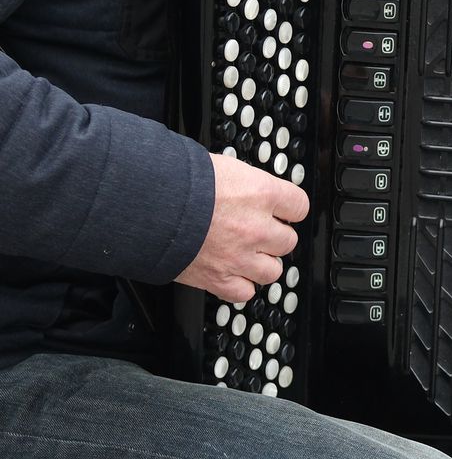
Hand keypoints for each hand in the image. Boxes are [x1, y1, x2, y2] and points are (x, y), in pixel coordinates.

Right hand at [175, 153, 308, 303]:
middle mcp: (257, 228)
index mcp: (261, 194)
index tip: (282, 210)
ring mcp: (240, 257)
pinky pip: (245, 292)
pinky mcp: (218, 279)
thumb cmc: (176, 181)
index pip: (299, 207)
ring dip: (262, 263)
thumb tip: (248, 188)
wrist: (145, 207)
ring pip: (273, 270)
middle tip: (257, 231)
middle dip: (273, 236)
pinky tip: (231, 273)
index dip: (289, 209)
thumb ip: (244, 183)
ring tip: (245, 253)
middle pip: (287, 240)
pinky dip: (240, 285)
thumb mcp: (221, 167)